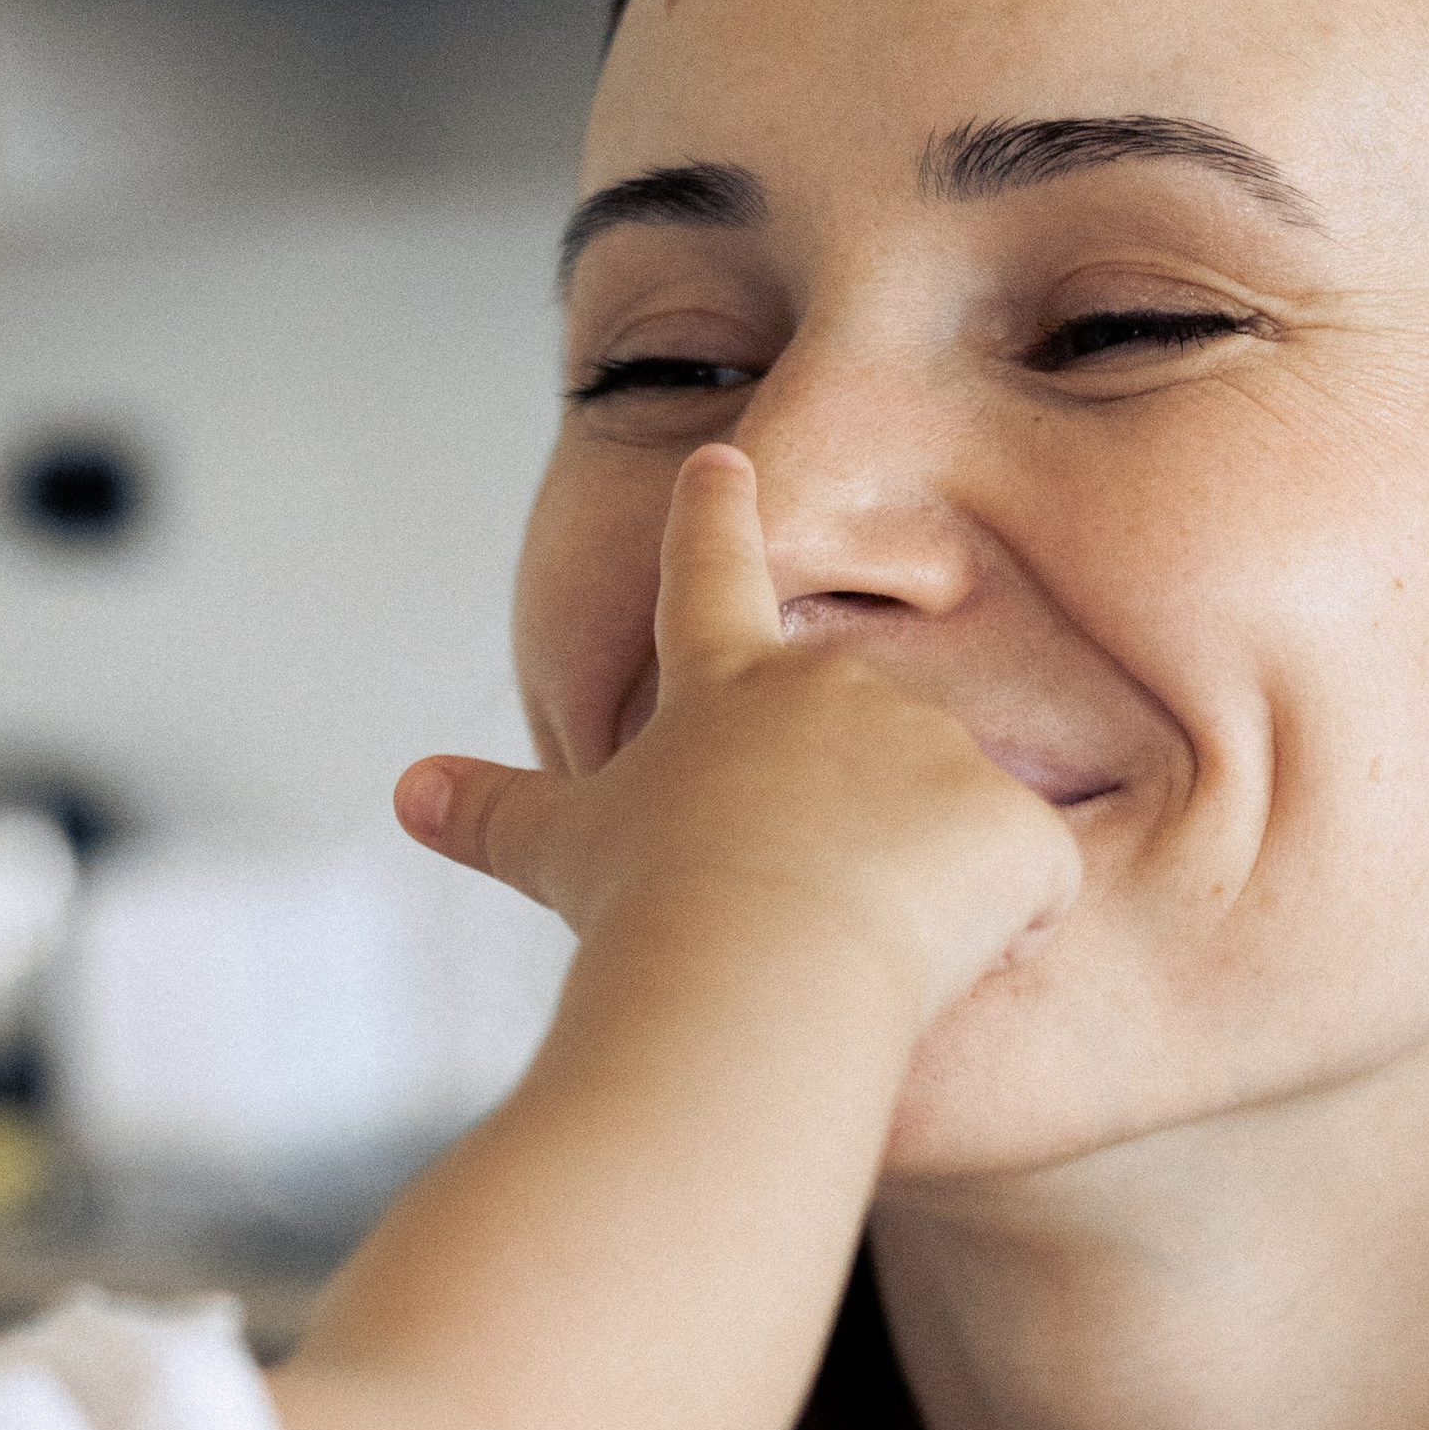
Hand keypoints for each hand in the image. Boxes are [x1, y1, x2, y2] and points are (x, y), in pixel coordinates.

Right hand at [396, 442, 1081, 1031]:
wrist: (754, 972)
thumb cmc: (648, 912)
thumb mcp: (558, 853)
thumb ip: (492, 814)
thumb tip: (406, 790)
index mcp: (725, 683)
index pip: (712, 574)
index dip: (714, 518)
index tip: (723, 457)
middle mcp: (840, 687)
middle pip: (858, 741)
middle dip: (845, 816)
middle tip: (779, 905)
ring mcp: (939, 747)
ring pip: (942, 827)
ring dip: (909, 888)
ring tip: (840, 950)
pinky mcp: (1013, 828)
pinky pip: (1021, 891)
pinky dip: (988, 935)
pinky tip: (927, 968)